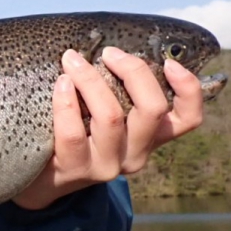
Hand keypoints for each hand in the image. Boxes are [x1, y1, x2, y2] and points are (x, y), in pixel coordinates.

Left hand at [12, 47, 203, 209]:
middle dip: (132, 71)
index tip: (169, 62)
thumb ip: (118, 93)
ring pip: (111, 116)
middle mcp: (135, 153)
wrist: (42, 180)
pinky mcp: (76, 169)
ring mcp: (107, 165)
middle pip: (152, 109)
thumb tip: (111, 50)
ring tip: (72, 61)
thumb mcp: (104, 117)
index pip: (188, 118)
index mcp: (150, 137)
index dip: (188, 89)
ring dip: (91, 80)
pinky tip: (61, 84)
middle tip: (108, 53)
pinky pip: (73, 132)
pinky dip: (66, 102)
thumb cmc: (75, 134)